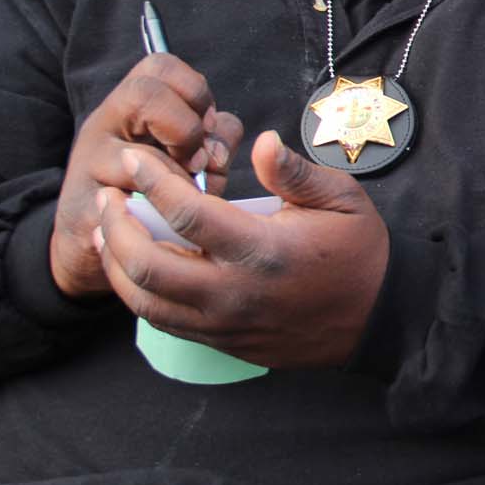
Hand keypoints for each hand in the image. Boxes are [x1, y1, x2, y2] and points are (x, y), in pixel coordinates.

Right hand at [52, 54, 242, 299]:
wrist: (97, 242)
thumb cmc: (155, 191)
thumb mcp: (191, 156)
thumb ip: (214, 139)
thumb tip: (219, 147)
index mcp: (132, 103)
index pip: (161, 66)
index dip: (196, 92)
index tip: (208, 127)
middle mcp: (106, 123)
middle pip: (145, 92)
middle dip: (187, 128)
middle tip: (197, 161)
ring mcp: (90, 163)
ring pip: (138, 153)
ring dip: (177, 177)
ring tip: (186, 193)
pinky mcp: (88, 206)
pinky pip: (131, 203)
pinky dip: (162, 210)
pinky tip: (167, 217)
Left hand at [94, 130, 390, 368]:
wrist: (379, 317)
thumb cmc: (360, 251)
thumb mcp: (342, 198)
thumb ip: (294, 172)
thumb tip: (259, 141)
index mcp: (264, 250)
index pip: (188, 216)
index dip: (152, 183)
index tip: (134, 159)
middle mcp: (236, 293)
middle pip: (148, 265)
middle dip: (117, 227)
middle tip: (107, 195)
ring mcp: (226, 324)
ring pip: (146, 302)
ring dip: (116, 264)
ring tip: (106, 231)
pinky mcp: (224, 343)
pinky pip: (165, 322)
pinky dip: (139, 293)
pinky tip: (132, 267)